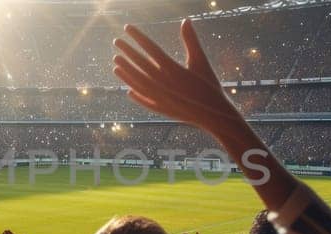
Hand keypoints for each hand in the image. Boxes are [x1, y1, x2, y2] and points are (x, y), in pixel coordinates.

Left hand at [112, 21, 241, 132]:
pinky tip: (128, 90)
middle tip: (116, 41)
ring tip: (116, 61)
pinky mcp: (160, 110)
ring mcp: (159, 97)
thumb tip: (186, 20)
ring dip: (125, 71)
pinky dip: (135, 95)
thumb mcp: (201, 61)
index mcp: (173, 68)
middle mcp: (162, 82)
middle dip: (127, 51)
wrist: (215, 115)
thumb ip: (191, 41)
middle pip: (140, 63)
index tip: (127, 28)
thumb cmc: (209, 86)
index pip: (150, 48)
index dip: (137, 37)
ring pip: (137, 82)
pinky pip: (143, 100)